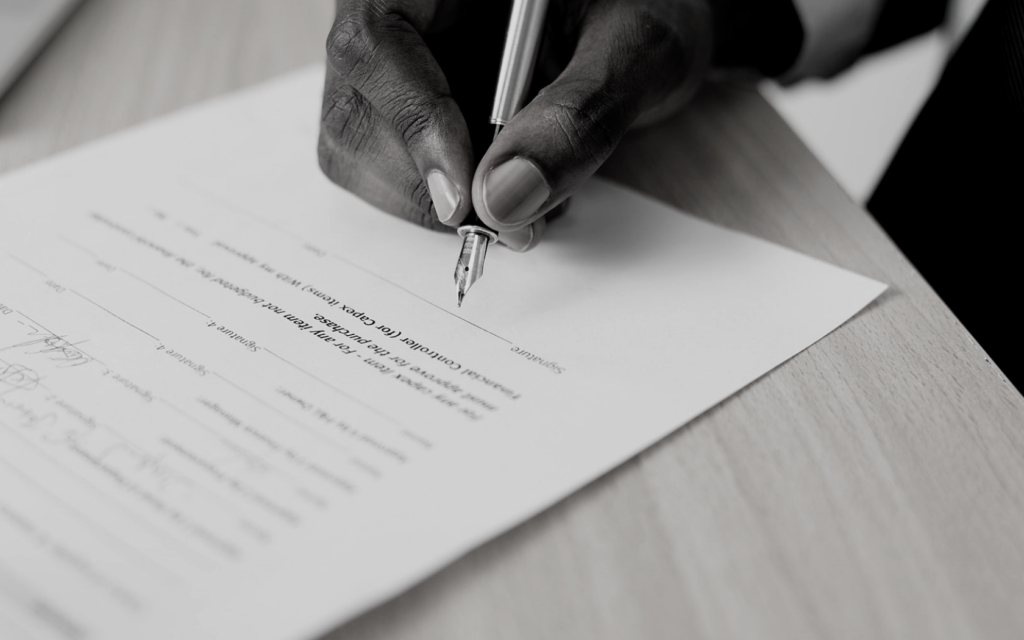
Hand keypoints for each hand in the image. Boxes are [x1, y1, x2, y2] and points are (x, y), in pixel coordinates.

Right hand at [319, 0, 712, 250]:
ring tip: (522, 199)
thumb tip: (506, 199)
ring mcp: (395, 63)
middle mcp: (402, 10)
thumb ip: (580, 115)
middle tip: (507, 221)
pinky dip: (445, 202)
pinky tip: (505, 188)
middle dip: (425, 182)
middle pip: (353, 105)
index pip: (376, 38)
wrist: (645, 21)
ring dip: (434, 201)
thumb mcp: (640, 47)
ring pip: (358, 148)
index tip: (464, 198)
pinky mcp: (402, 107)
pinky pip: (388, 170)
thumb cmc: (647, 7)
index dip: (412, 122)